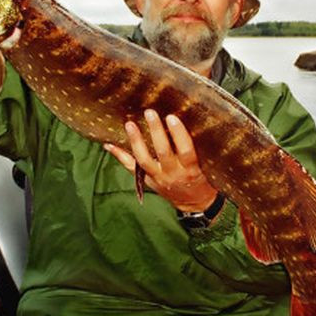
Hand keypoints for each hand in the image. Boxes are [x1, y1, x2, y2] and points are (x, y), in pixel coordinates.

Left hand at [104, 109, 218, 213]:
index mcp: (191, 169)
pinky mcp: (148, 181)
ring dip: (136, 141)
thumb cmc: (203, 178)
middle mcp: (173, 174)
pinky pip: (132, 168)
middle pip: (163, 152)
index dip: (179, 134)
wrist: (195, 203)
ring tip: (129, 124)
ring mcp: (159, 178)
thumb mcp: (206, 165)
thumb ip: (196, 147)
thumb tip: (185, 118)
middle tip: (149, 112)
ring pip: (144, 160)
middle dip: (156, 132)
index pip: (186, 151)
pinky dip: (119, 155)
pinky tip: (109, 144)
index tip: (172, 117)